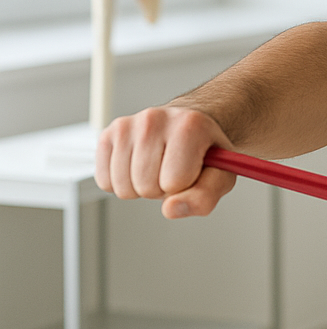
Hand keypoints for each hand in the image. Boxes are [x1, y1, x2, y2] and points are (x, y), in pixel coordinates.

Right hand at [95, 105, 237, 218]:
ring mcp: (127, 125)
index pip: (175, 181)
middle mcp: (155, 119)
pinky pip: (105, 182)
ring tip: (158, 168)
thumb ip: (204, 197)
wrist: (189, 126)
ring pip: (123, 188)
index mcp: (190, 125)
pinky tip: (139, 167)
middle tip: (173, 170)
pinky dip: (122, 183)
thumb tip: (170, 209)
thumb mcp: (221, 176)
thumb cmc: (205, 153)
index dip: (185, 186)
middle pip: (146, 186)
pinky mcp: (108, 135)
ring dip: (141, 188)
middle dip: (162, 189)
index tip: (192, 170)